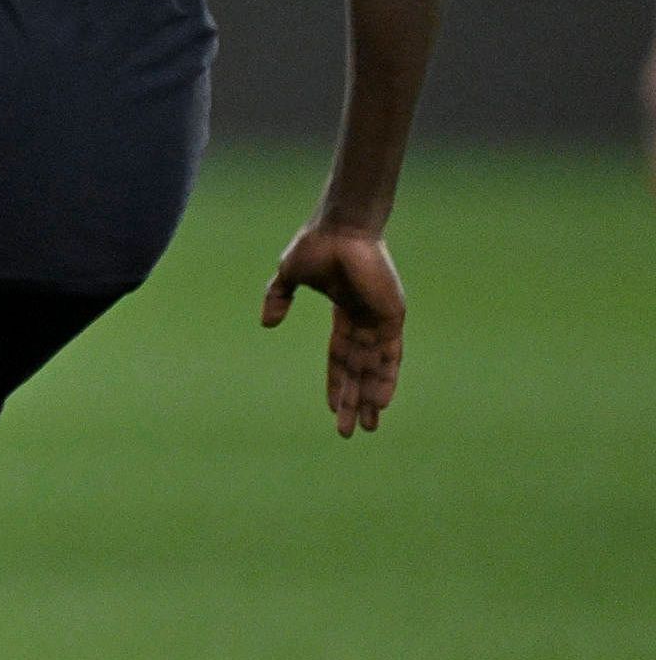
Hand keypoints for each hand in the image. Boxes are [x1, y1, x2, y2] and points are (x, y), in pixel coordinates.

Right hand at [261, 219, 404, 436]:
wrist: (341, 228)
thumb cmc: (316, 245)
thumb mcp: (289, 275)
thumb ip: (278, 297)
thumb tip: (267, 324)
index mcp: (345, 313)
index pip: (339, 357)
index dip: (335, 383)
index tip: (331, 407)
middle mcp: (365, 322)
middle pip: (358, 370)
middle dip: (352, 400)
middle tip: (349, 430)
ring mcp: (380, 321)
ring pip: (374, 368)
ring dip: (369, 397)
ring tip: (367, 425)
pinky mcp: (391, 317)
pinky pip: (390, 355)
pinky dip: (385, 378)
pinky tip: (380, 401)